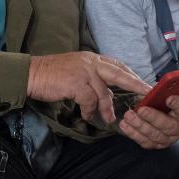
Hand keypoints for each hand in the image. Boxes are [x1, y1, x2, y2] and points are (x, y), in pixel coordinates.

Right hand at [28, 52, 149, 123]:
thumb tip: (109, 95)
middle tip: (147, 93)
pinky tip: (86, 116)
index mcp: (93, 58)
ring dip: (107, 108)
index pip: (118, 65)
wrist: (32, 73)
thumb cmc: (53, 74)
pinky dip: (89, 110)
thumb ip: (94, 81)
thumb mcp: (77, 72)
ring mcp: (84, 72)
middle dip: (135, 84)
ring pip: (104, 92)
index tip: (144, 84)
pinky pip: (89, 101)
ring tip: (110, 119)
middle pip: (119, 74)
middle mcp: (91, 62)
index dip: (132, 75)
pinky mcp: (76, 83)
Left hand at [120, 94, 178, 148]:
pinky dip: (133, 133)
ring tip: (129, 115)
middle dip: (153, 117)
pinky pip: (144, 141)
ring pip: (154, 135)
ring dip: (140, 125)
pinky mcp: (155, 144)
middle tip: (142, 109)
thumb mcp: (171, 91)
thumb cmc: (168, 99)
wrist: (166, 111)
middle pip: (168, 126)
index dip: (177, 105)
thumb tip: (162, 85)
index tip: (169, 98)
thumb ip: (168, 89)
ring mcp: (167, 138)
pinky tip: (124, 125)